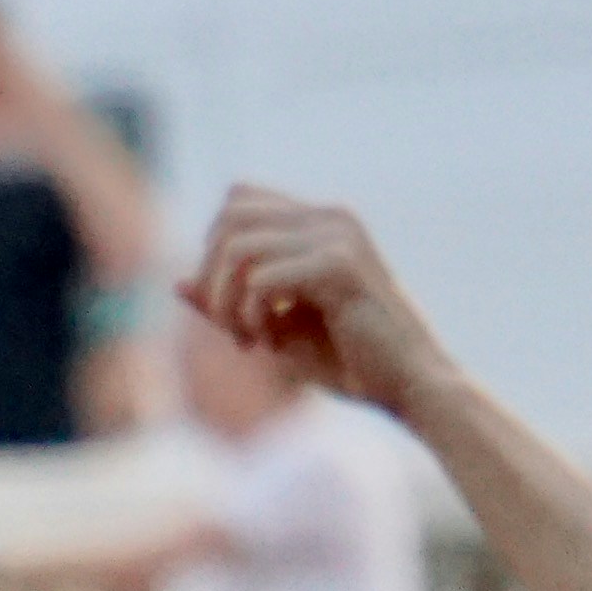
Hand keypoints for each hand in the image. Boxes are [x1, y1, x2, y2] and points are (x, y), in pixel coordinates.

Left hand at [186, 188, 463, 419]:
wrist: (414, 389)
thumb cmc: (353, 363)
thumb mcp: (278, 330)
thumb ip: (232, 303)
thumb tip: (177, 282)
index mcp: (322, 222)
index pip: (237, 201)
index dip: (216, 253)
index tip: (233, 308)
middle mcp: (330, 218)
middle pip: (229, 215)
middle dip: (213, 275)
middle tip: (233, 329)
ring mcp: (338, 237)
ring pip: (237, 245)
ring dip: (226, 301)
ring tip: (249, 339)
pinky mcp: (340, 267)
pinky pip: (260, 278)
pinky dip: (250, 315)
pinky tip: (269, 343)